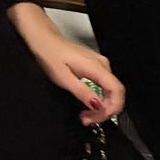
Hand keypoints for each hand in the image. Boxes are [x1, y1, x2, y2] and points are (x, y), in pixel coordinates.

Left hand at [8, 3, 123, 126]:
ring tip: (86, 115)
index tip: (102, 118)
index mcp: (96, 67)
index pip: (117, 91)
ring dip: (101, 107)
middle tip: (89, 120)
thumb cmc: (49, 54)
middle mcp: (102, 66)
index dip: (113, 108)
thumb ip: (82, 92)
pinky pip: (104, 87)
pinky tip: (89, 104)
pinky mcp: (95, 68)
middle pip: (114, 94)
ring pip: (110, 92)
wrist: (43, 39)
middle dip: (104, 111)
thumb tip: (97, 105)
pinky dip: (98, 99)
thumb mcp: (63, 78)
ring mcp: (100, 66)